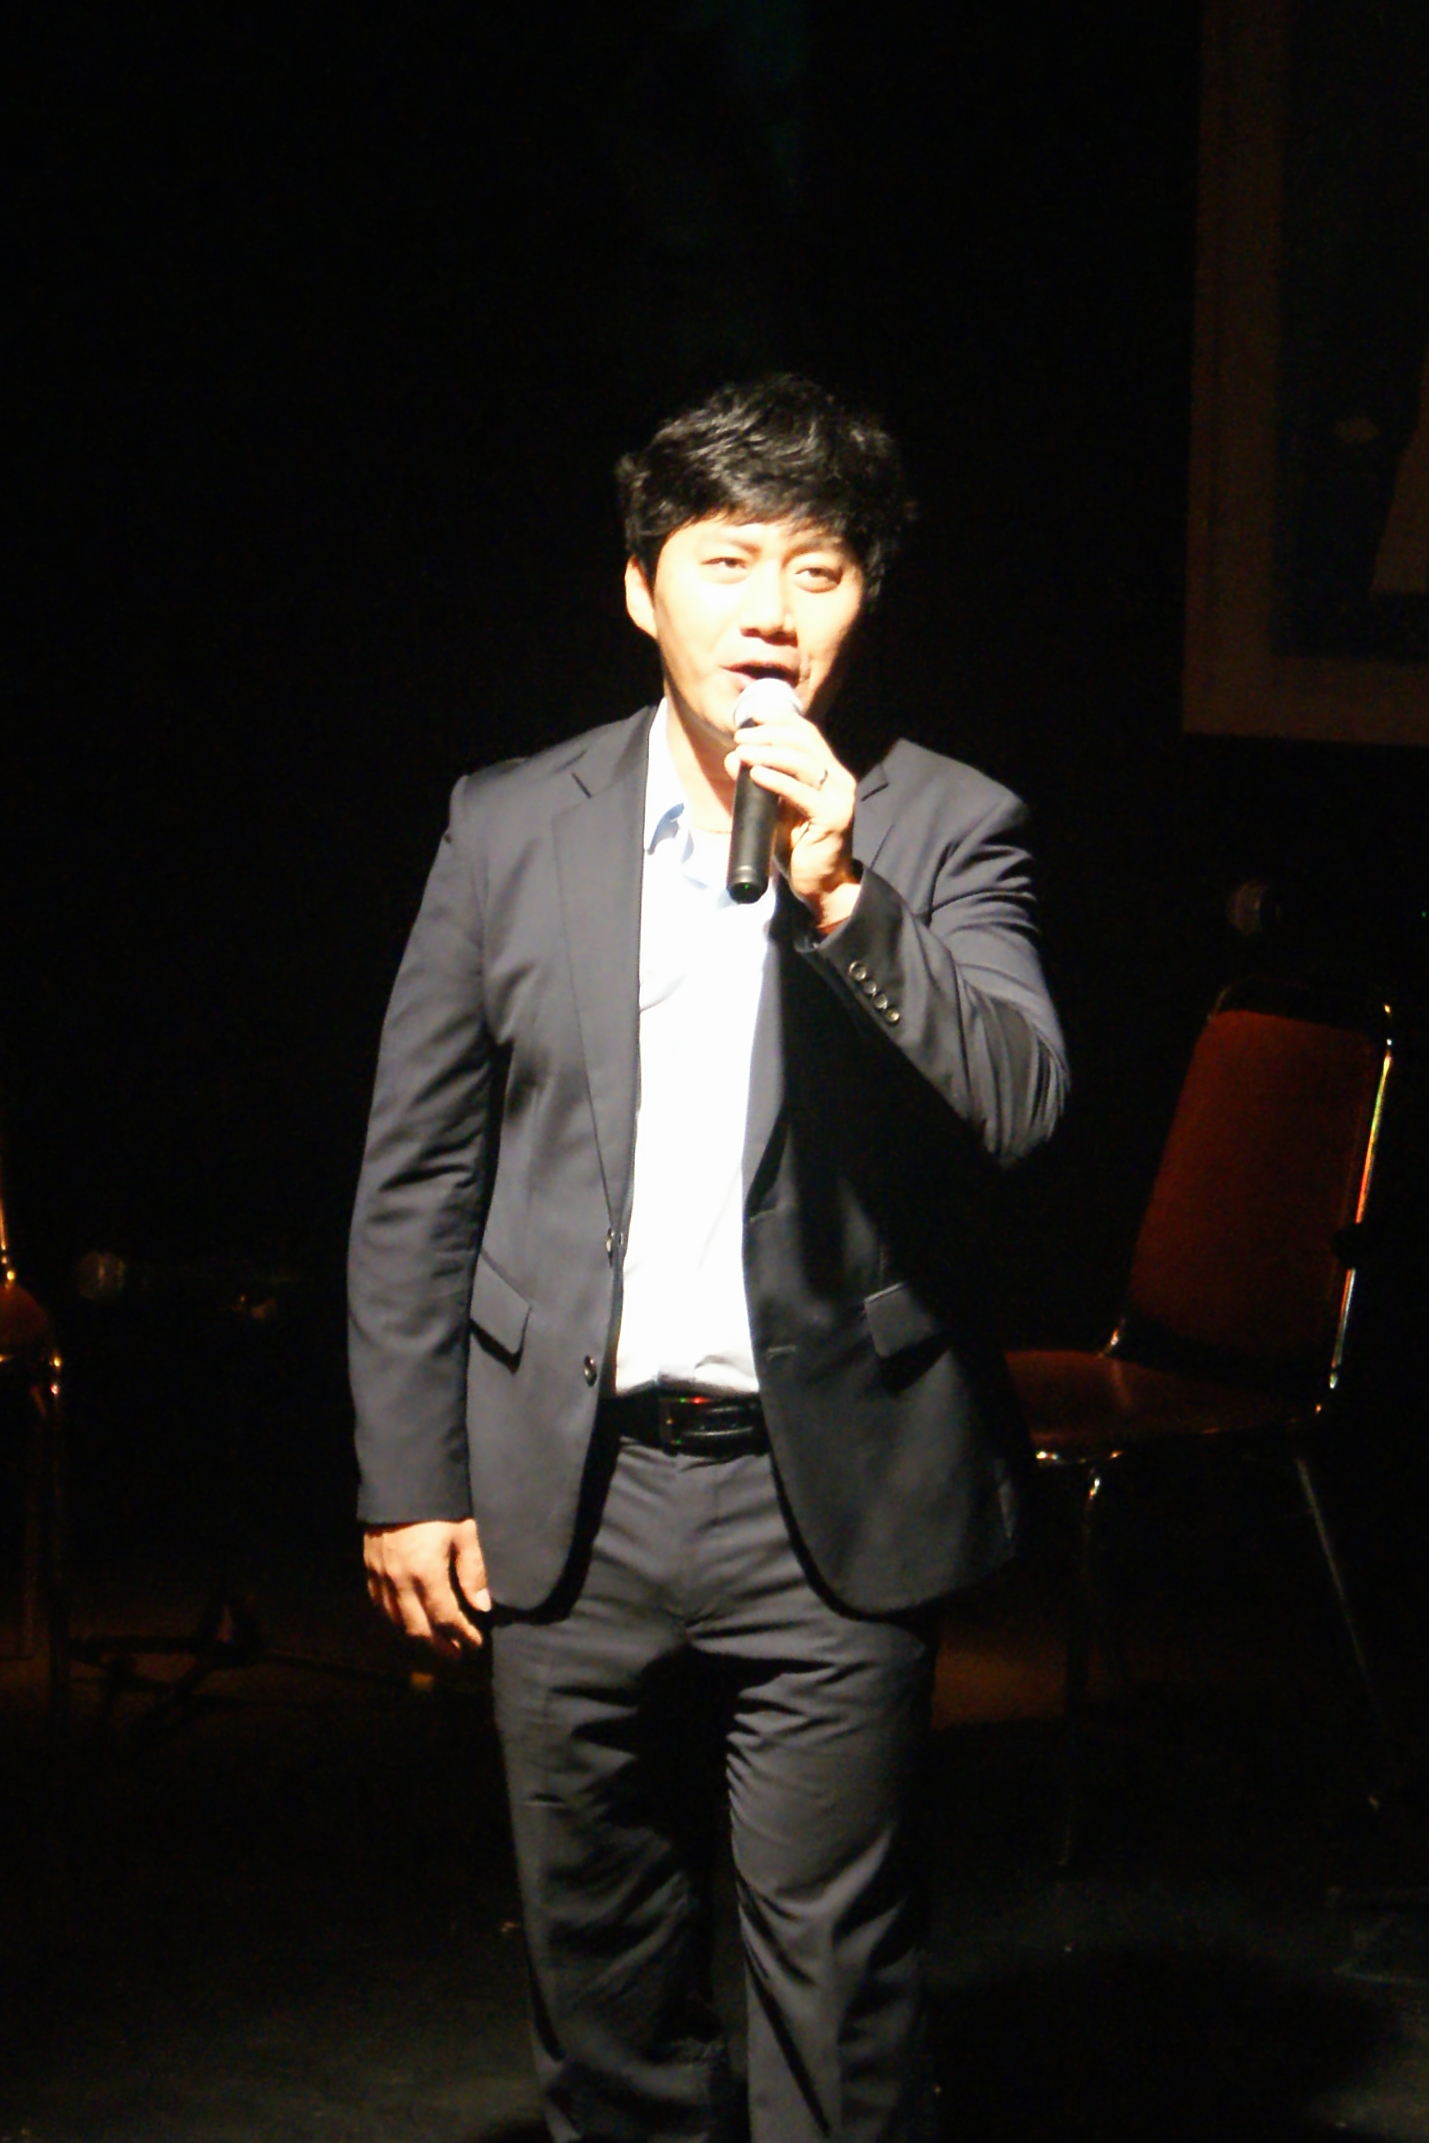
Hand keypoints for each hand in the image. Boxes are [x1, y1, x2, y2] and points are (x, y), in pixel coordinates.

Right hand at [364, 1517, 490, 1654]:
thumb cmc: (439, 1504)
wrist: (400, 1479)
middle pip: (418, 1629)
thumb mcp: (464, 1532)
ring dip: (417, 1637)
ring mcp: (380, 1576)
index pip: (445, 1618)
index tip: (474, 1644)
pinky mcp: (370, 1568)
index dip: (461, 1635)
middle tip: (456, 1655)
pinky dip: (396, 1620)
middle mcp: (399, 1582)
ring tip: (435, 1644)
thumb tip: (482, 1606)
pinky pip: (380, 1606)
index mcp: (425, 1574)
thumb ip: (473, 1571)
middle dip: (439, 1646)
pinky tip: (408, 1622)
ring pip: (396, 1621)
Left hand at [724, 708, 860, 931]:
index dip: (781, 720)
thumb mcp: (774, 810)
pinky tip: (756, 774)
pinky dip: (777, 780)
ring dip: (769, 753)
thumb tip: (732, 757)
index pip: (807, 734)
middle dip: (769, 734)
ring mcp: (839, 798)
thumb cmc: (798, 848)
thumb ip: (758, 784)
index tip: (753, 713)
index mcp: (828, 773)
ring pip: (804, 762)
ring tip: (742, 752)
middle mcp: (839, 780)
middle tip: (741, 737)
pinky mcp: (833, 818)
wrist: (822, 886)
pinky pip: (802, 793)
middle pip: (804, 743)